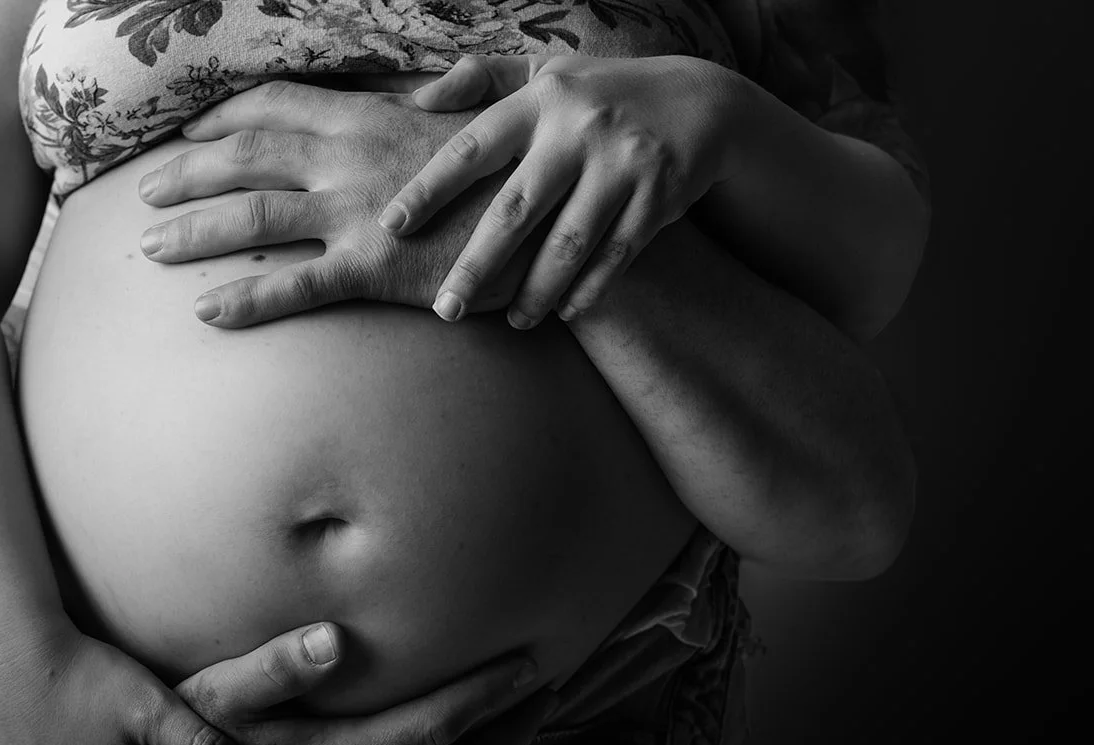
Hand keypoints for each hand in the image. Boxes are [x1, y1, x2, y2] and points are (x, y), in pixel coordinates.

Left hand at [136, 80, 553, 327]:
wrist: (560, 223)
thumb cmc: (520, 171)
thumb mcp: (477, 118)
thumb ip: (443, 99)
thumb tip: (435, 86)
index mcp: (370, 118)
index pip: (279, 104)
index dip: (225, 117)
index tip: (189, 132)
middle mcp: (351, 158)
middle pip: (247, 158)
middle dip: (186, 172)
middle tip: (143, 191)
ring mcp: (358, 213)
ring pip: (253, 218)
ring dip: (193, 231)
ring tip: (148, 249)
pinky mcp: (373, 269)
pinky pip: (294, 287)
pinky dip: (245, 300)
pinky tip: (207, 312)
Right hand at [160, 623, 558, 744]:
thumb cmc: (189, 738)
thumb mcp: (218, 695)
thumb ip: (274, 667)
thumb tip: (332, 636)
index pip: (440, 727)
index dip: (491, 695)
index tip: (530, 661)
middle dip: (516, 728)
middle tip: (552, 683)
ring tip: (530, 708)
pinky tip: (473, 740)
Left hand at [383, 53, 743, 326]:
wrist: (702, 102)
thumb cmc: (598, 95)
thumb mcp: (544, 74)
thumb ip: (479, 81)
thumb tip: (416, 101)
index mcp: (540, 100)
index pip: (472, 148)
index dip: (429, 188)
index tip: (391, 226)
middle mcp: (579, 128)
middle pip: (515, 209)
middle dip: (476, 265)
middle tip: (444, 309)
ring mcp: (622, 163)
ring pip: (567, 243)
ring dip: (535, 291)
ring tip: (512, 322)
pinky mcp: (659, 195)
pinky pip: (615, 256)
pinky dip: (588, 290)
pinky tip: (564, 313)